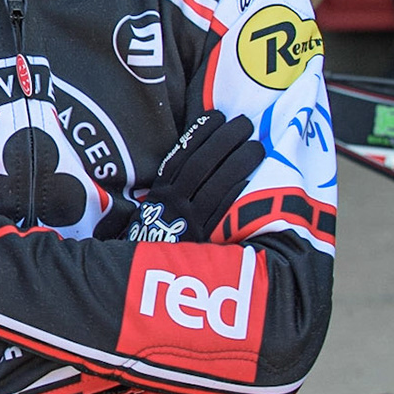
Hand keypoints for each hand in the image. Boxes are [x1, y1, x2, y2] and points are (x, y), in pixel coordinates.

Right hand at [98, 110, 263, 242]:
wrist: (137, 279)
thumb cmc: (155, 240)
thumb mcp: (156, 210)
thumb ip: (173, 189)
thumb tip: (200, 160)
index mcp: (159, 192)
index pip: (180, 155)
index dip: (199, 133)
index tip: (217, 115)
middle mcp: (171, 202)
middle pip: (200, 165)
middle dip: (223, 140)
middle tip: (244, 122)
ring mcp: (187, 220)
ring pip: (213, 185)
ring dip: (236, 163)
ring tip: (256, 145)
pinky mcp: (202, 240)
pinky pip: (219, 214)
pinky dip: (233, 195)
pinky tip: (249, 179)